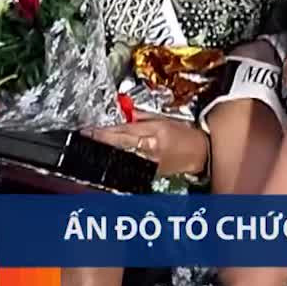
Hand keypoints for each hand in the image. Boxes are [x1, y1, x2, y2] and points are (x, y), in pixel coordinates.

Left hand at [84, 116, 207, 175]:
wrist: (200, 153)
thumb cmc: (185, 135)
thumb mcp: (164, 119)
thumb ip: (143, 117)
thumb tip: (126, 114)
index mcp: (155, 132)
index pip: (124, 130)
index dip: (105, 130)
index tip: (90, 128)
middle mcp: (150, 148)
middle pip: (119, 143)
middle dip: (101, 139)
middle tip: (86, 135)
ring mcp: (149, 162)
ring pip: (122, 155)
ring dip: (108, 149)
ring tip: (94, 144)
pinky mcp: (150, 171)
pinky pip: (130, 163)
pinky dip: (119, 158)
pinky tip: (110, 155)